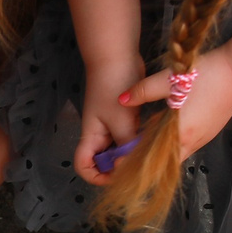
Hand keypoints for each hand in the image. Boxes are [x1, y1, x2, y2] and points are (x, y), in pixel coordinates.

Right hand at [73, 72, 142, 187]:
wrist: (116, 55)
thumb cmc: (112, 86)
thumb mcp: (121, 120)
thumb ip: (127, 145)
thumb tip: (134, 164)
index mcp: (92, 136)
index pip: (83, 166)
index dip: (96, 177)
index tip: (115, 175)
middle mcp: (99, 134)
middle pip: (101, 161)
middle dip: (116, 169)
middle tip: (137, 169)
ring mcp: (110, 125)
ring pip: (116, 150)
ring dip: (128, 156)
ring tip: (145, 157)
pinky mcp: (123, 117)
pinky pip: (127, 138)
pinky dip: (135, 143)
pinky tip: (148, 143)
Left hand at [126, 53, 231, 157]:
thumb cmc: (206, 74)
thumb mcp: (169, 79)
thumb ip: (143, 91)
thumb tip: (121, 99)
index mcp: (180, 132)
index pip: (152, 155)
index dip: (133, 159)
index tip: (116, 160)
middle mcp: (191, 141)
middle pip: (162, 160)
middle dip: (143, 160)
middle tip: (124, 156)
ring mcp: (202, 139)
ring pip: (174, 154)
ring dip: (158, 152)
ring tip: (139, 145)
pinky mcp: (208, 133)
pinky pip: (184, 146)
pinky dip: (170, 144)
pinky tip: (162, 132)